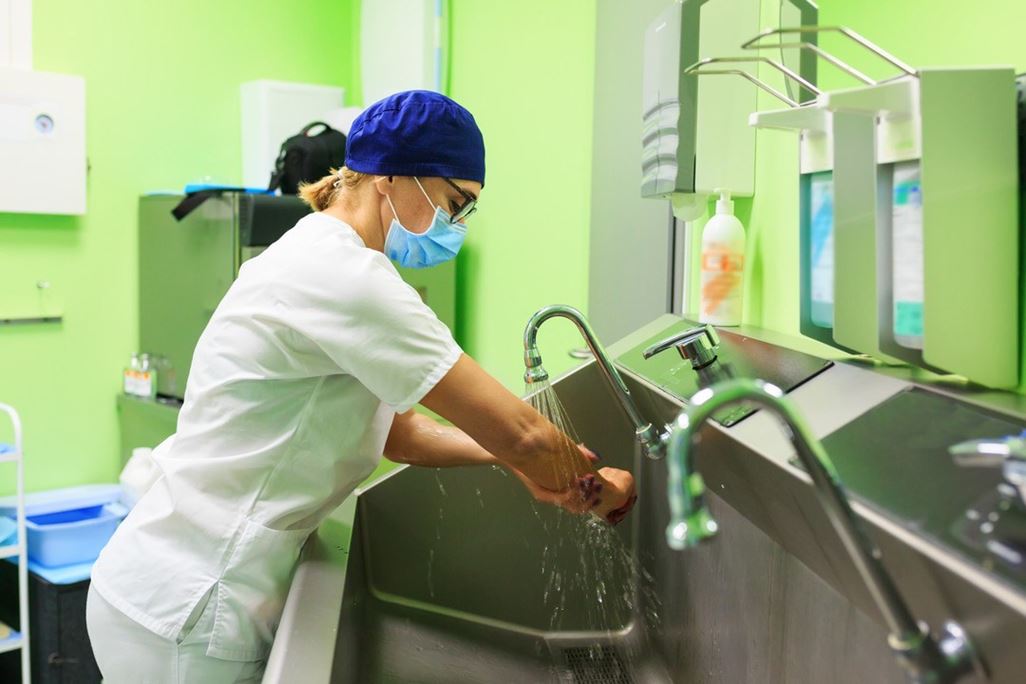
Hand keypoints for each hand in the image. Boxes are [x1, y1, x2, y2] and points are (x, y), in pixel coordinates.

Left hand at [510, 444, 636, 523]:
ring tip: (587, 482)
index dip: (593, 499)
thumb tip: (597, 458)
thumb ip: (581, 453)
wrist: (520, 449)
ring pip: (570, 505)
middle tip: (596, 486)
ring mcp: (548, 496)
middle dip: (591, 499)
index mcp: (563, 488)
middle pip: (578, 508)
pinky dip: (570, 493)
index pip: (581, 502)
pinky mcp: (540, 493)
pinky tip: (576, 482)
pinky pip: (559, 499)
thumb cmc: (542, 450)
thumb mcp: (565, 450)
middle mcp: (556, 496)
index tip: (600, 487)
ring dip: (582, 496)